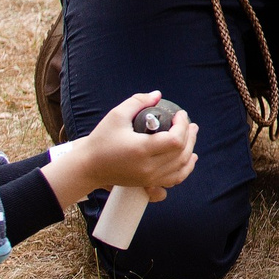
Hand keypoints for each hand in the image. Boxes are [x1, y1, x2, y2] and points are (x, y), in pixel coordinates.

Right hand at [75, 92, 199, 197]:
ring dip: (190, 151)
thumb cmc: (100, 140)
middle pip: (182, 153)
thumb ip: (138, 102)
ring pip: (181, 167)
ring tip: (192, 135)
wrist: (87, 167)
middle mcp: (148, 167)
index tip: (179, 114)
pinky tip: (188, 159)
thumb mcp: (116, 115)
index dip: (182, 125)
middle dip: (190, 135)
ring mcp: (148, 178)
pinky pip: (173, 180)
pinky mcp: (147, 183)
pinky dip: (184, 169)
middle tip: (190, 122)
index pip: (176, 140)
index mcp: (142, 150)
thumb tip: (157, 95)